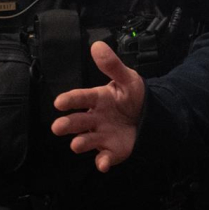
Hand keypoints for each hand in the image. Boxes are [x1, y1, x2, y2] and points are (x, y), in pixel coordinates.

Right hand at [52, 41, 144, 171]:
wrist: (149, 115)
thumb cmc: (131, 96)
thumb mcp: (127, 79)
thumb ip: (112, 65)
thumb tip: (97, 45)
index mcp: (96, 99)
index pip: (80, 98)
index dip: (70, 100)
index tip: (59, 102)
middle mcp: (94, 118)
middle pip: (77, 122)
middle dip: (67, 125)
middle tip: (58, 127)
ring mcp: (101, 135)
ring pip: (86, 141)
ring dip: (81, 143)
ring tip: (77, 144)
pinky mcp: (111, 151)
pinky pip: (104, 158)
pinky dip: (102, 162)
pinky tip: (103, 164)